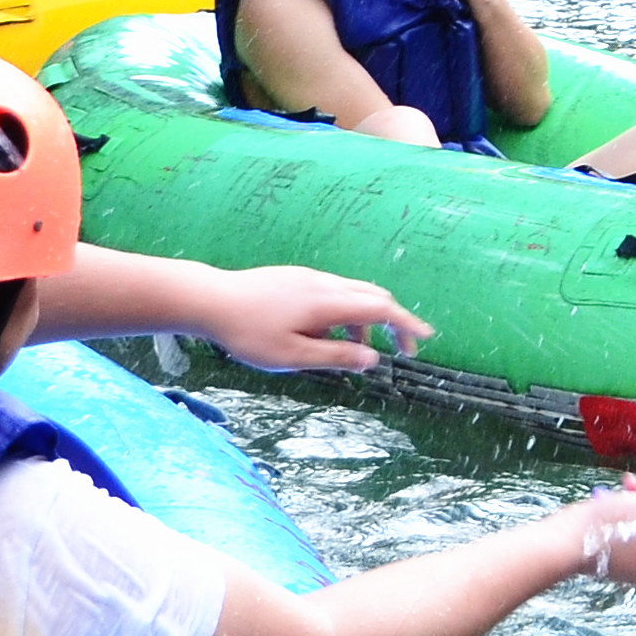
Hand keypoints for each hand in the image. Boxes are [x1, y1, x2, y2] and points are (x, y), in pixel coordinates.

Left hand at [210, 265, 432, 371]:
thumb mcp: (293, 355)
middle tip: (399, 348)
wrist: (211, 300)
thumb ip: (336, 356)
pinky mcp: (295, 278)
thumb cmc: (249, 333)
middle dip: (393, 321)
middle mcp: (325, 283)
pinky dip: (344, 312)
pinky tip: (323, 332)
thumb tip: (372, 358)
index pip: (382, 309)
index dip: (407, 324)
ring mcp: (310, 277)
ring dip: (364, 320)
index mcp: (329, 302)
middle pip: (374, 296)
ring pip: (353, 293)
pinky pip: (333, 291)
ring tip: (350, 348)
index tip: (424, 338)